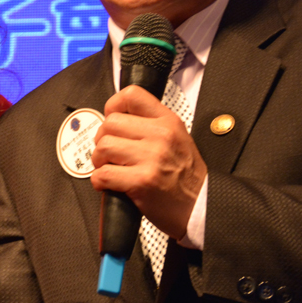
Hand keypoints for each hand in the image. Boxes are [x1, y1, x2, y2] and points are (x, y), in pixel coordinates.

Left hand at [90, 85, 205, 238]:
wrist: (201, 207)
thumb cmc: (187, 177)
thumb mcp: (178, 139)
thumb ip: (151, 125)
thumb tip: (117, 120)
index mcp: (168, 122)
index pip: (132, 95)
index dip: (113, 105)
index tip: (111, 118)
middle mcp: (160, 136)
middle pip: (109, 123)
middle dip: (103, 139)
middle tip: (110, 152)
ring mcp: (151, 158)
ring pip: (103, 147)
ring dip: (99, 161)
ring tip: (110, 168)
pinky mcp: (141, 181)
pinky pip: (103, 174)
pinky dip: (99, 181)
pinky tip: (110, 184)